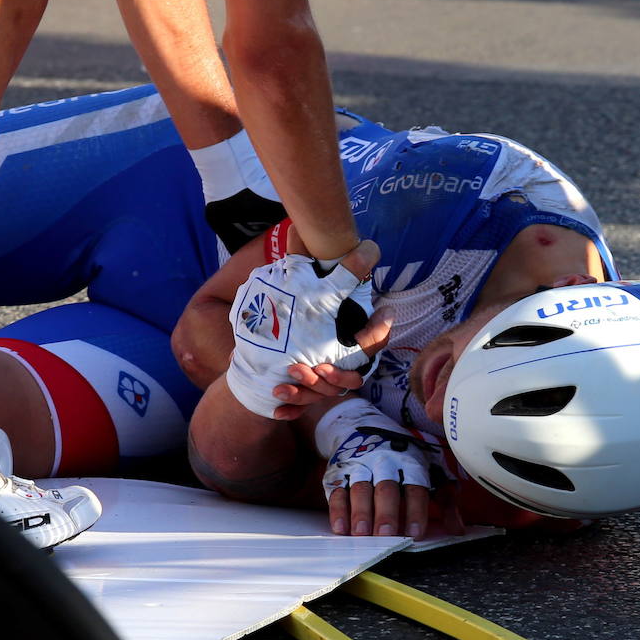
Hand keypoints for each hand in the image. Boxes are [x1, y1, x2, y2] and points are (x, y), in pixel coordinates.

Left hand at [225, 240, 383, 419]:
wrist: (258, 353)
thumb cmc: (287, 315)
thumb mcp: (297, 290)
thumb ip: (310, 264)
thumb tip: (311, 230)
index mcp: (342, 341)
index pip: (370, 344)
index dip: (377, 333)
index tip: (382, 317)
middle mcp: (335, 364)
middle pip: (350, 379)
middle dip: (334, 375)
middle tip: (313, 364)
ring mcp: (318, 383)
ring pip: (325, 395)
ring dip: (309, 390)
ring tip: (289, 377)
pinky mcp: (299, 397)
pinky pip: (299, 409)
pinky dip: (291, 408)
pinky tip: (277, 405)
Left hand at [269, 308, 392, 419]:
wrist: (298, 310)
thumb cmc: (330, 309)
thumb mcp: (343, 307)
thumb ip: (363, 309)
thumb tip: (388, 314)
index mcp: (352, 361)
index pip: (352, 379)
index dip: (338, 377)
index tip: (321, 368)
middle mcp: (338, 374)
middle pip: (331, 390)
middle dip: (313, 383)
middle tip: (294, 369)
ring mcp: (320, 381)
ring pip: (315, 396)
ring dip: (299, 396)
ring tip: (279, 390)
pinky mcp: (304, 385)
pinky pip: (301, 405)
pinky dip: (291, 410)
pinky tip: (278, 412)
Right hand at [315, 400, 446, 538]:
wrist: (362, 426)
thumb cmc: (402, 458)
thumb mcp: (427, 471)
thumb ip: (444, 500)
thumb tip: (457, 529)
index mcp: (410, 463)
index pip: (415, 487)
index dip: (416, 510)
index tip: (415, 532)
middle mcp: (384, 463)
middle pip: (386, 488)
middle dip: (386, 512)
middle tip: (385, 534)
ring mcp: (360, 467)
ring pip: (360, 489)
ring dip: (360, 512)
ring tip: (361, 533)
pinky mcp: (339, 473)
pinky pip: (337, 491)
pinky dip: (338, 510)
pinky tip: (341, 528)